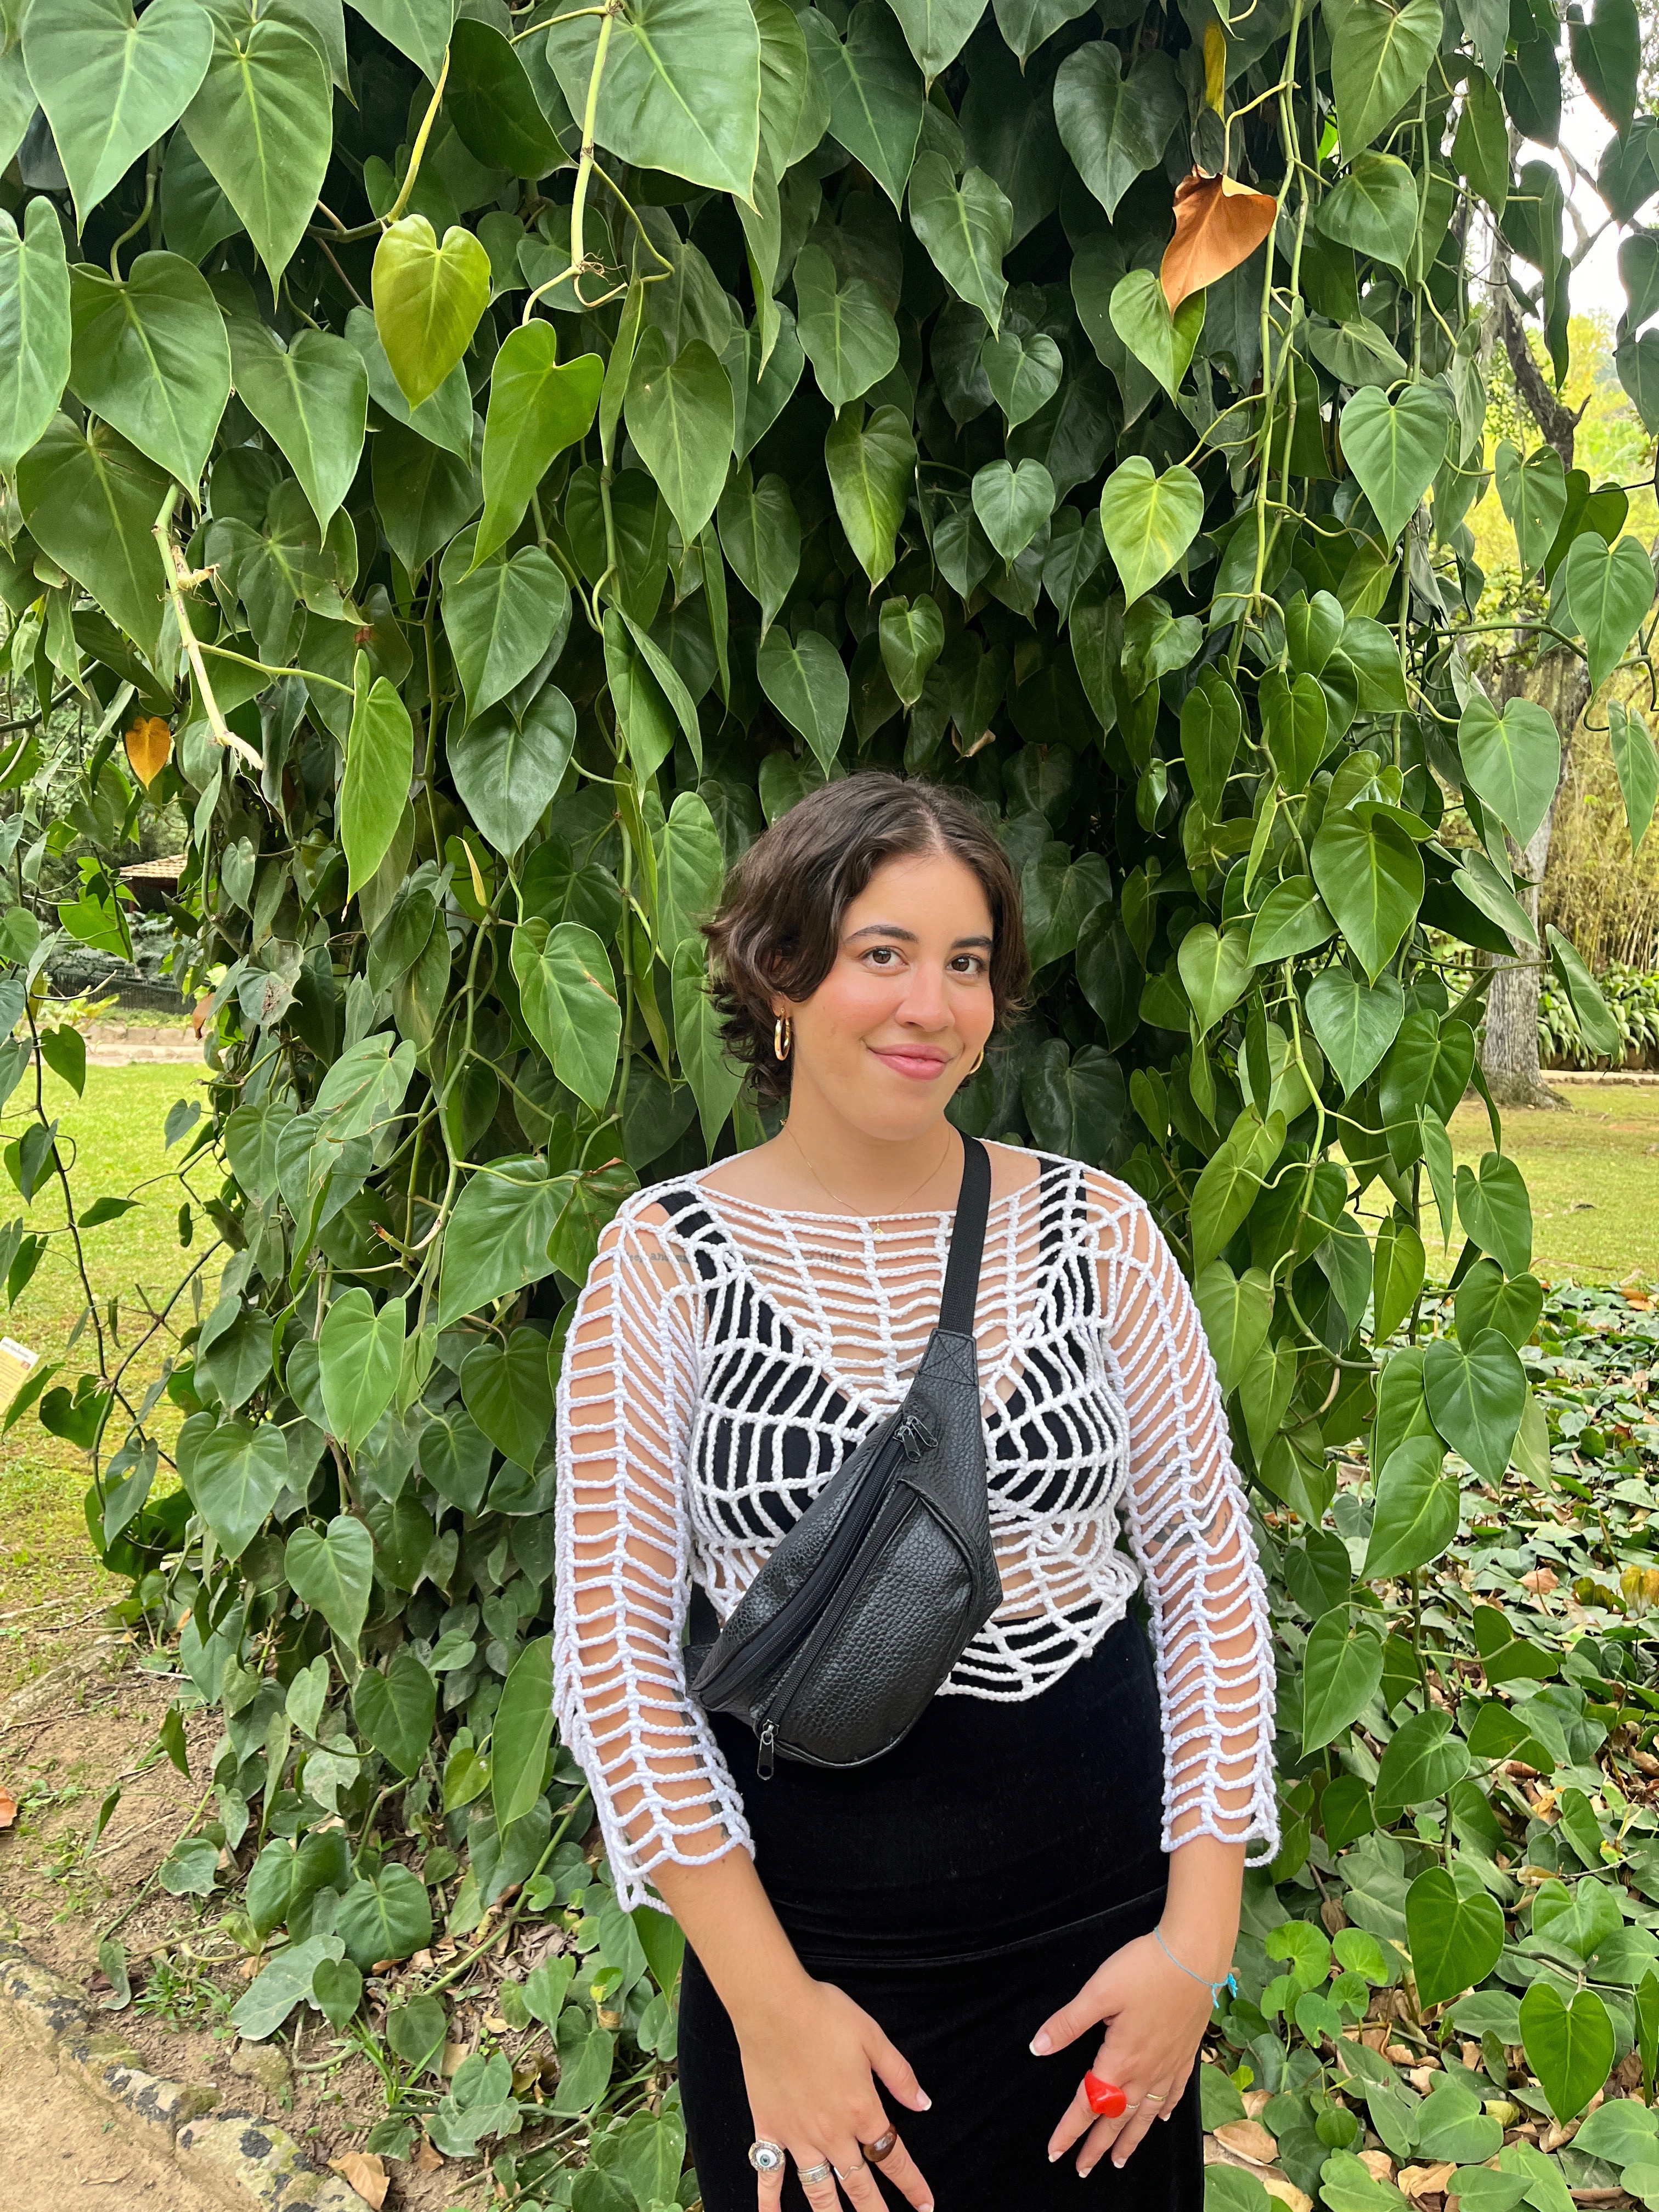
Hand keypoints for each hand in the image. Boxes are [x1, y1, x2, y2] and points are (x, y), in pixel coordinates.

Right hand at [738, 1975, 934, 2211]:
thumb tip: (924, 2104)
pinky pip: (769, 2175)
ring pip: (820, 2192)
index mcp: (862, 2111)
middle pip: (860, 2187)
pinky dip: (769, 2203)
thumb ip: (899, 2075)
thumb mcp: (873, 2037)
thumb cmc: (825, 2015)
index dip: (913, 2184)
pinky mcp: (769, 2129)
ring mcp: (798, 2136)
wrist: (774, 2007)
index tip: (926, 2206)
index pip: (894, 2158)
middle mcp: (833, 2133)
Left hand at [1030, 1930, 1216, 2176]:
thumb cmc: (1145, 1968)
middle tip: (1082, 2169)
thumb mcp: (1098, 1991)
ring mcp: (1169, 2064)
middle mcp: (1146, 2071)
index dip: (1070, 2129)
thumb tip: (1038, 2048)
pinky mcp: (1186, 2053)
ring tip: (1119, 2160)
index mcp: (1120, 2059)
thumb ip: (1068, 2023)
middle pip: (1117, 2118)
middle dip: (1097, 2145)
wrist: (1195, 1956)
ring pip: (1145, 2114)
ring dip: (1129, 2138)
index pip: (1089, 2104)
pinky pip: (1174, 2093)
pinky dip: (1164, 2110)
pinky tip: (1160, 2118)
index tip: (1055, 2151)